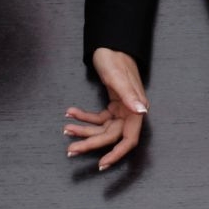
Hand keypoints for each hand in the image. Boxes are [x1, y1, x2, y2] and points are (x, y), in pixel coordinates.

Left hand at [64, 49, 148, 171]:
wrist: (110, 44)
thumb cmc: (115, 58)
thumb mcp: (118, 76)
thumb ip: (129, 94)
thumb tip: (141, 111)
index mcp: (135, 110)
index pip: (128, 139)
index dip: (116, 153)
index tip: (102, 164)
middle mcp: (130, 113)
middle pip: (110, 136)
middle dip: (90, 142)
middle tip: (71, 149)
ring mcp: (121, 110)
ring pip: (102, 129)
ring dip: (84, 130)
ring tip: (66, 130)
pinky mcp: (113, 106)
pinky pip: (98, 118)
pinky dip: (84, 117)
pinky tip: (71, 113)